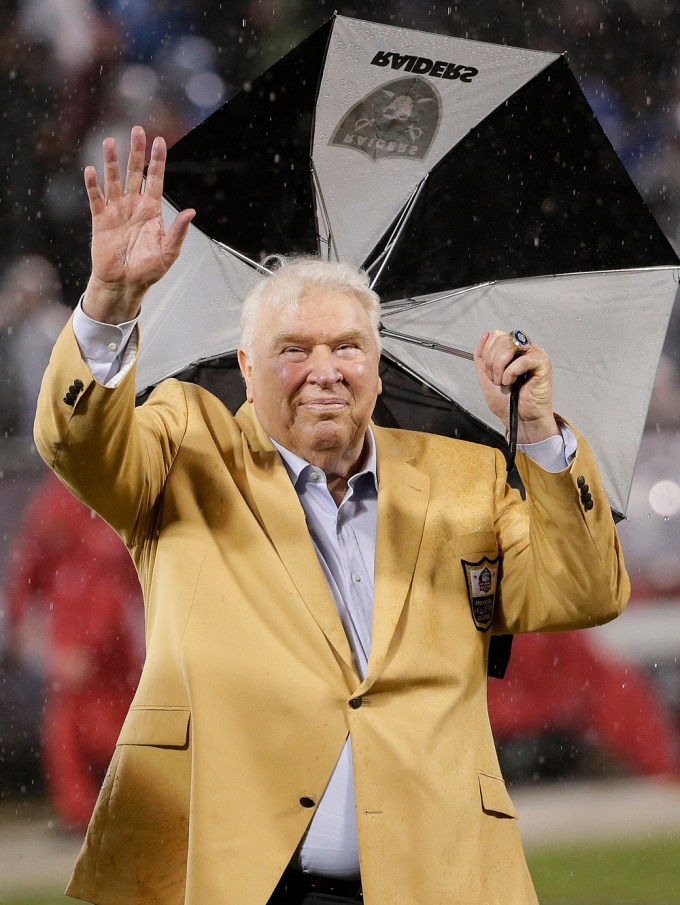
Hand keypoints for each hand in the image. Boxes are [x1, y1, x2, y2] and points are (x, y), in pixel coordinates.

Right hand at [82, 125, 194, 323]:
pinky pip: (96, 198)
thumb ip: (178, 231)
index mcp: (151, 210)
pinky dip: (92, 184)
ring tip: (109, 142)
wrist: (124, 283)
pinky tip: (91, 170)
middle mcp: (134, 205)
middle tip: (137, 130)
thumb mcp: (169, 252)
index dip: (158, 160)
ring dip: (111, 161)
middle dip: (136, 151)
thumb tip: (191, 212)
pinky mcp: (100, 219)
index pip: (155, 179)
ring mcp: (116, 210)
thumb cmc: (149, 270)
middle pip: (135, 172)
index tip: (160, 140)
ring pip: (114, 179)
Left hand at [474, 330, 558, 443]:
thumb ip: (481, 356)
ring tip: (504, 382)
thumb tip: (485, 334)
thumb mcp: (486, 377)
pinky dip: (512, 372)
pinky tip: (512, 382)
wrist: (519, 419)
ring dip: (500, 368)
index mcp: (511, 349)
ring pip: (510, 346)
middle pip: (501, 339)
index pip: (495, 335)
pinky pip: (523, 359)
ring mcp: (534, 354)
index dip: (487, 353)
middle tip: (497, 380)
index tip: (489, 372)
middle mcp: (524, 348)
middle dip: (491, 363)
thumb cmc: (507, 401)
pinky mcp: (542, 363)